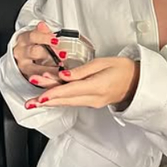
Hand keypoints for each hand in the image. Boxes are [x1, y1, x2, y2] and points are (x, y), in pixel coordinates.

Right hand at [13, 22, 62, 88]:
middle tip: (63, 55)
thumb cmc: (35, 45)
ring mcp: (23, 66)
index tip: (57, 40)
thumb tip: (42, 24)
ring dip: (49, 70)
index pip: (33, 36)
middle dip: (50, 54)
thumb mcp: (38, 36)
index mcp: (25, 39)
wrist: (25, 57)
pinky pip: (37, 80)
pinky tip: (57, 80)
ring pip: (34, 69)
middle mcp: (21, 52)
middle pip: (34, 52)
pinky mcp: (27, 77)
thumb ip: (43, 32)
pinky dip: (47, 81)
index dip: (45, 38)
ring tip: (62, 70)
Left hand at [24, 57, 139, 109]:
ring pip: (67, 103)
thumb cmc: (122, 69)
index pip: (70, 90)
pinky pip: (73, 102)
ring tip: (35, 102)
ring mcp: (92, 103)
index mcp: (97, 86)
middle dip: (46, 102)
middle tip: (30, 103)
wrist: (137, 82)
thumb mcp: (103, 63)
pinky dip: (60, 100)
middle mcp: (93, 98)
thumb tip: (64, 74)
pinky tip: (50, 98)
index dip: (54, 93)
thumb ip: (82, 70)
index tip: (41, 97)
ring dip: (51, 102)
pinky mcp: (91, 102)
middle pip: (65, 100)